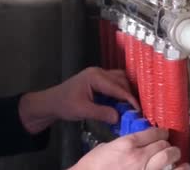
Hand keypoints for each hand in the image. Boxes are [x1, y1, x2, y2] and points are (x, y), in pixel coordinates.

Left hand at [19, 67, 139, 133]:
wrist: (51, 102)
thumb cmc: (65, 105)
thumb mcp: (83, 111)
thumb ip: (102, 113)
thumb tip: (119, 117)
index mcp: (95, 77)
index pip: (118, 87)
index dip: (130, 99)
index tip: (138, 110)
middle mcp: (99, 72)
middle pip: (121, 80)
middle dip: (129, 94)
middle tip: (136, 109)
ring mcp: (98, 74)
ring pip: (119, 80)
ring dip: (125, 91)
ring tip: (129, 106)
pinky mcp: (98, 79)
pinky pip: (114, 83)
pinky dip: (119, 92)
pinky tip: (121, 103)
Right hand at [71, 128, 189, 169]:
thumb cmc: (91, 167)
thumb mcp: (104, 148)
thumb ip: (122, 144)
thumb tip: (133, 144)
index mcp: (127, 144)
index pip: (152, 133)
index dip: (160, 132)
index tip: (163, 133)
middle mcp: (138, 156)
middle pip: (162, 145)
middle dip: (167, 144)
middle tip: (169, 145)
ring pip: (168, 158)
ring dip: (174, 154)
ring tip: (176, 155)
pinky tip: (183, 168)